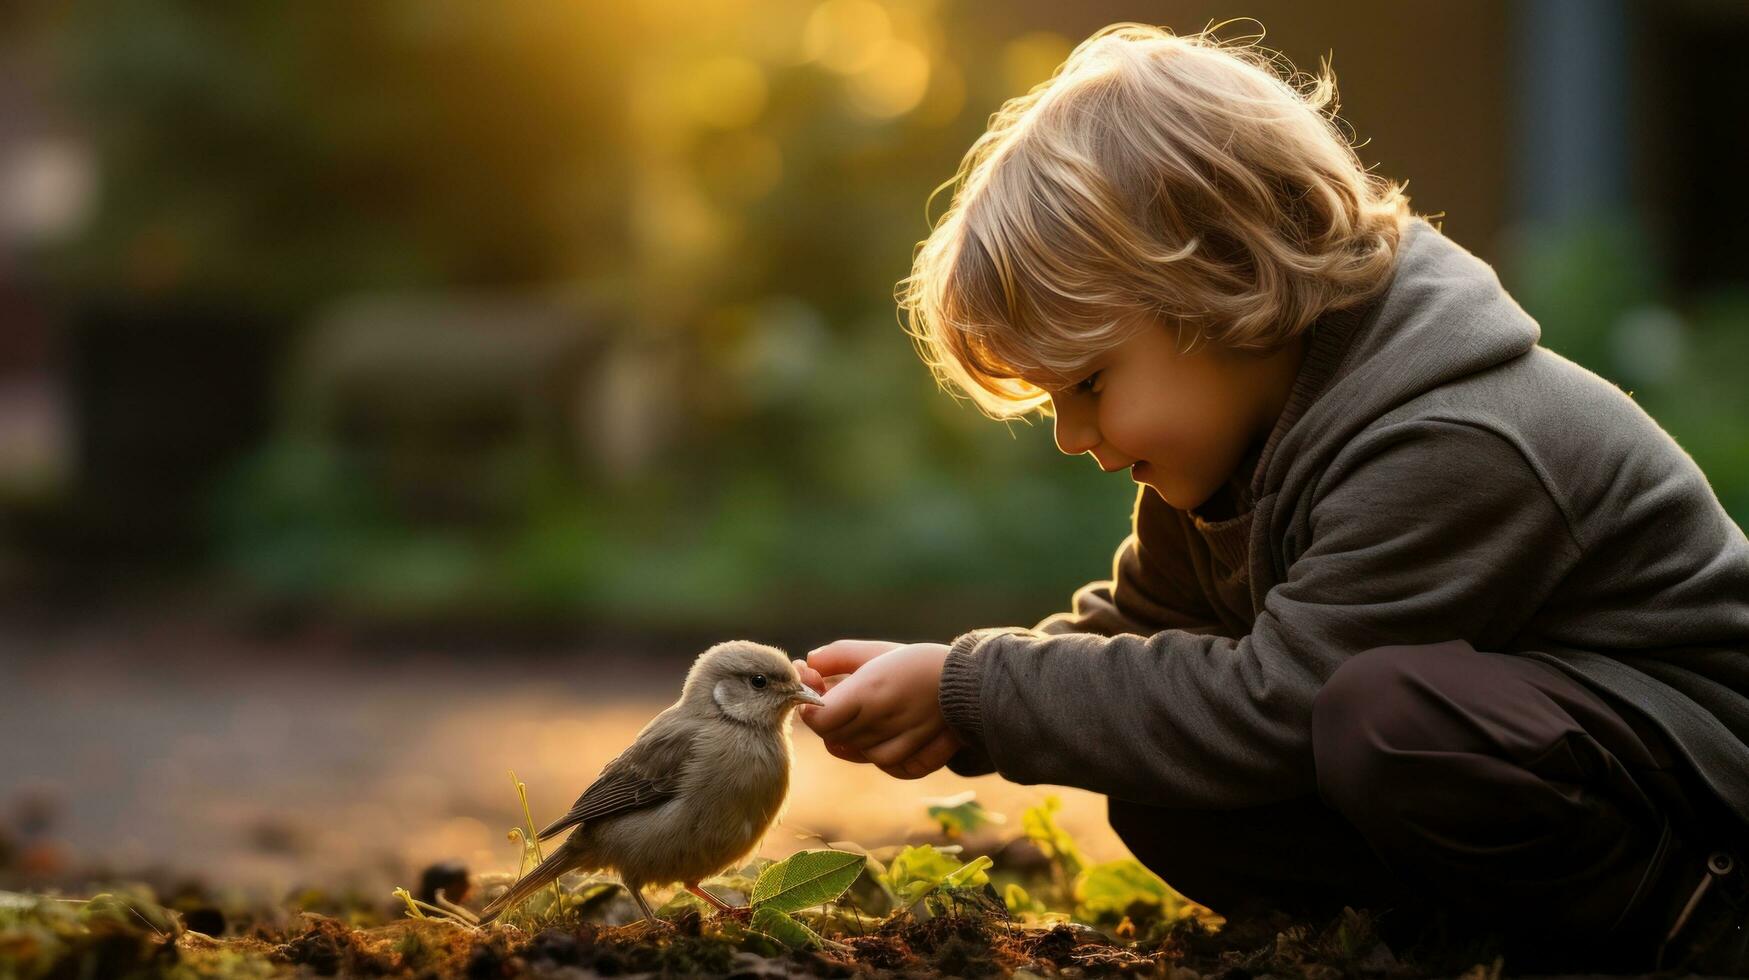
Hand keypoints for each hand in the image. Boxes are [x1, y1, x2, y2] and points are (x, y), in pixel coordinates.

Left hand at [798, 640, 963, 779]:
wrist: (974, 685)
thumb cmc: (921, 662)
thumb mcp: (877, 650)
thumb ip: (837, 656)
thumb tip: (807, 664)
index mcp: (867, 693)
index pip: (819, 719)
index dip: (811, 708)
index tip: (816, 693)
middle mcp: (880, 724)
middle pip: (833, 737)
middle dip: (832, 718)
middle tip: (843, 697)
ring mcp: (898, 748)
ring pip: (857, 752)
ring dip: (857, 735)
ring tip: (875, 712)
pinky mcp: (916, 765)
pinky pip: (884, 766)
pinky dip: (881, 753)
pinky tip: (892, 732)